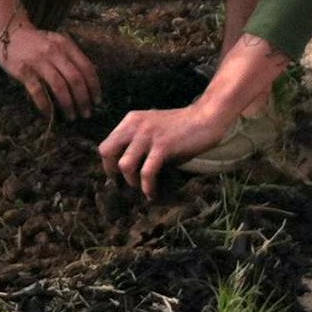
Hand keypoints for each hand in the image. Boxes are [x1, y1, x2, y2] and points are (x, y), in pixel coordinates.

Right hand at [0, 22, 100, 120]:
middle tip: (86, 113)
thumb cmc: (37, 41)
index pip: (86, 67)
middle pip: (75, 79)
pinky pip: (37, 91)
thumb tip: (90, 80)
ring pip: (59, 86)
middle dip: (83, 99)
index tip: (96, 100)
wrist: (9, 31)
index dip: (94, 86)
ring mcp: (38, 61)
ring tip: (72, 116)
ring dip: (68, 104)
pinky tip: (50, 115)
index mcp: (65, 44)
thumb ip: (72, 56)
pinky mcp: (23, 70)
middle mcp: (54, 51)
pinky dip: (45, 105)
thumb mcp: (57, 42)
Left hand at [98, 104, 232, 198]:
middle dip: (112, 172)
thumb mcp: (153, 131)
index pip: (106, 144)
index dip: (109, 163)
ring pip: (125, 164)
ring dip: (132, 181)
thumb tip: (128, 170)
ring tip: (142, 188)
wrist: (205, 118)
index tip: (118, 176)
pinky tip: (153, 193)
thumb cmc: (181, 129)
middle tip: (123, 184)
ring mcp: (148, 135)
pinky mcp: (162, 146)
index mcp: (130, 121)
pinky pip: (147, 172)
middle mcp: (135, 126)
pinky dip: (148, 187)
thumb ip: (139, 144)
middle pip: (107, 151)